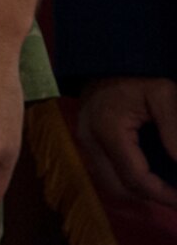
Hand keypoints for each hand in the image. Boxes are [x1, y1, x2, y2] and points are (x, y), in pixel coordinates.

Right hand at [77, 77, 176, 207]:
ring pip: (110, 183)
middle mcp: (90, 140)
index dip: (162, 194)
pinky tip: (149, 173)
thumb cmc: (137, 74)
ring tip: (165, 186)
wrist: (106, 57)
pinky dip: (128, 179)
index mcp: (107, 129)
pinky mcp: (86, 140)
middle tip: (175, 194)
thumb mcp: (164, 95)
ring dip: (138, 189)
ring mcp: (85, 141)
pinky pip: (106, 171)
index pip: (134, 177)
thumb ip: (175, 131)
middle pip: (119, 187)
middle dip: (150, 196)